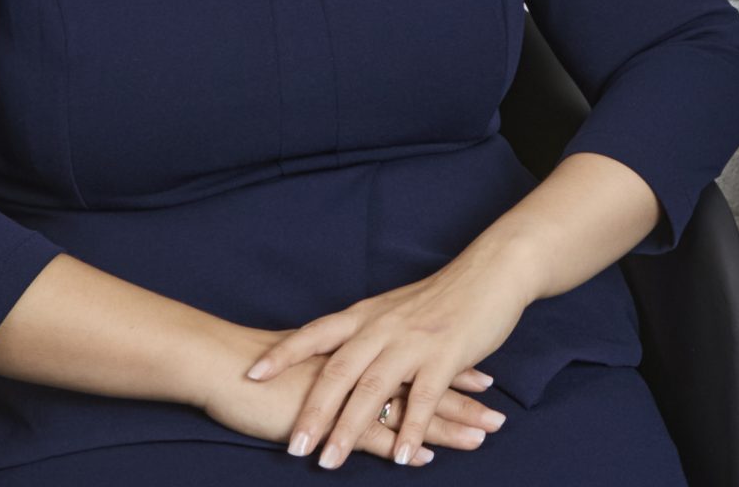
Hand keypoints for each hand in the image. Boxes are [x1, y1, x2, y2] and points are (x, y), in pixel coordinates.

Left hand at [241, 247, 534, 468]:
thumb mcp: (390, 311)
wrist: (486, 275)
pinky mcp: (444, 356)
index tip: (251, 374)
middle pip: (337, 372)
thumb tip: (335, 358)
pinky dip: (410, 430)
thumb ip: (364, 335)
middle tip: (292, 446)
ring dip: (349, 430)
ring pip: (373, 391)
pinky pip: (422, 399)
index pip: (313, 334)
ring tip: (330, 462)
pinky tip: (401, 457)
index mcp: (364, 315)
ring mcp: (411, 342)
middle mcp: (381, 327)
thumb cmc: (437, 298)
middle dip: (312, 412)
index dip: (282, 354)